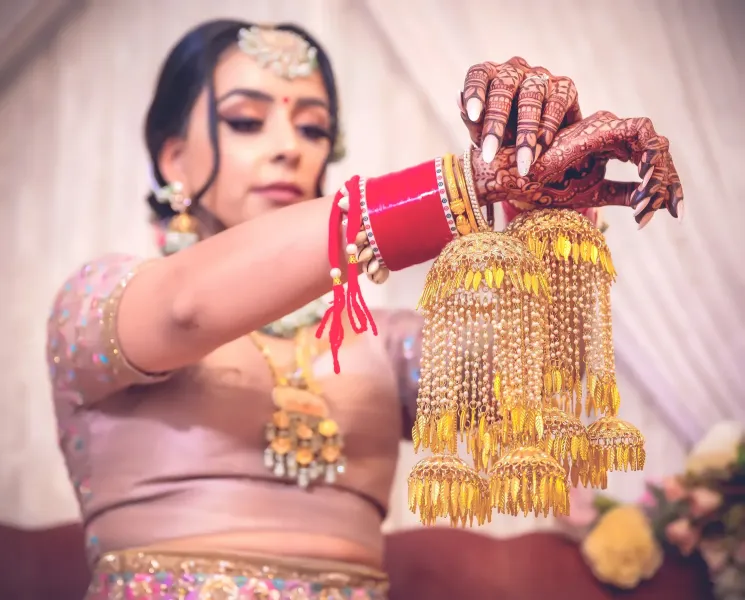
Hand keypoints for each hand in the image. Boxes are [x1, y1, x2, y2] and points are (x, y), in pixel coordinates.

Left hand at [460, 57, 581, 175]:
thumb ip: (472, 120)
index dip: (475, 92)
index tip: (472, 115)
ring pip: (531, 96)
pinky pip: (556, 106)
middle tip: (490, 154)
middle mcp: (515, 70)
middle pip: (504, 87)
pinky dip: (547, 129)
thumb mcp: (483, 132)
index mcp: (490, 76)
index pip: (479, 75)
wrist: (538, 143)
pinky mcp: (565, 88)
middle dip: (497, 123)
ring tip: (522, 161)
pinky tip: (541, 149)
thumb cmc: (503, 134)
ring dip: (526, 132)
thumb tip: (458, 100)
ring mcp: (541, 77)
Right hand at [470, 111, 683, 226]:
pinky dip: (650, 161)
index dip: (666, 185)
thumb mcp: (591, 194)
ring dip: (660, 175)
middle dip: (670, 182)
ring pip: (655, 143)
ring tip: (650, 204)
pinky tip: (644, 185)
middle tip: (673, 211)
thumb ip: (621, 193)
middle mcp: (612, 132)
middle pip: (658, 151)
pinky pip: (643, 137)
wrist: (513, 179)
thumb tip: (648, 202)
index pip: (649, 161)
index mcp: (609, 146)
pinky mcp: (603, 127)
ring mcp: (608, 126)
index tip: (672, 212)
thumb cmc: (543, 187)